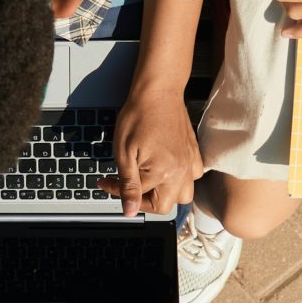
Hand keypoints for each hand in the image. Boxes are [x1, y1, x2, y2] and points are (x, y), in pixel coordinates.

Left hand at [104, 85, 200, 215]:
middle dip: (144, 201)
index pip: (139, 197)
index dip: (119, 193)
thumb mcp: (124, 152)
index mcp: (164, 173)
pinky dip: (182, 179)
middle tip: (127, 186)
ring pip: (184, 194)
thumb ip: (128, 185)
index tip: (107, 182)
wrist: (158, 91)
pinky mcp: (194, 152)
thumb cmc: (139, 116)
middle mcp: (181, 171)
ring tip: (148, 182)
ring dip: (166, 194)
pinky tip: (168, 170)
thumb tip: (129, 211)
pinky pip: (194, 176)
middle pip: (165, 205)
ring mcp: (190, 162)